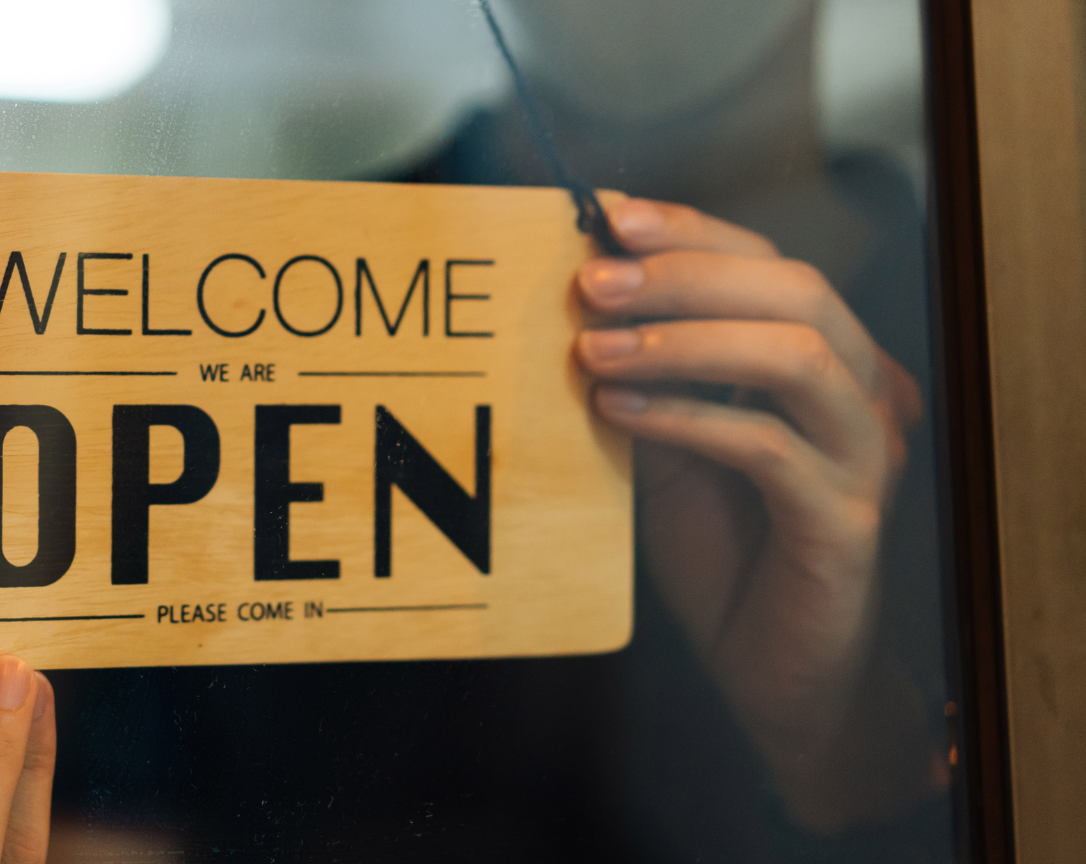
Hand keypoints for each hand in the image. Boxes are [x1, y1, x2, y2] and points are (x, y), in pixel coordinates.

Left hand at [576, 199, 929, 829]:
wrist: (771, 666)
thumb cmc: (723, 548)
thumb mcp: (667, 447)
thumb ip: (644, 377)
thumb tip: (576, 299)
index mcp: (826, 359)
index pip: (769, 263)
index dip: (692, 231)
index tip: (607, 215)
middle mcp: (863, 393)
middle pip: (794, 290)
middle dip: (684, 275)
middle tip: (589, 282)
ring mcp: (864, 454)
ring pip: (795, 356)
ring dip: (685, 340)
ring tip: (595, 350)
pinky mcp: (843, 519)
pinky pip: (769, 448)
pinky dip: (688, 420)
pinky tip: (617, 415)